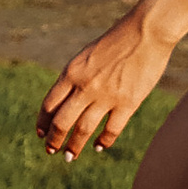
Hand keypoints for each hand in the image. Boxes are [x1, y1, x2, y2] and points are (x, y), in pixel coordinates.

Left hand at [37, 10, 177, 159]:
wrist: (146, 32)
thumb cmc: (118, 41)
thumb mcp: (88, 56)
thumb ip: (77, 77)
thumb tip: (68, 100)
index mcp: (72, 72)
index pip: (49, 104)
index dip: (43, 122)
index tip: (41, 134)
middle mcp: (85, 86)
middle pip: (62, 122)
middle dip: (55, 140)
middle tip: (52, 151)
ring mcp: (106, 96)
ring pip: (83, 130)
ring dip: (74, 146)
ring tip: (70, 157)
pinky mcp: (128, 103)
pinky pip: (111, 130)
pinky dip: (103, 141)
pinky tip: (99, 146)